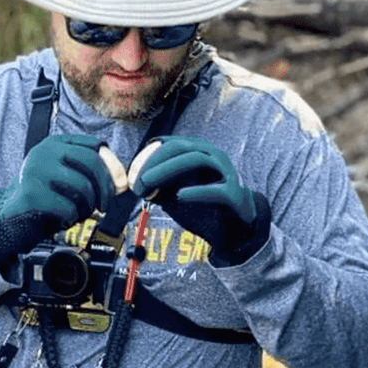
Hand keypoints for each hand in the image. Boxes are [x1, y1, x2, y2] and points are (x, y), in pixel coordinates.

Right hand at [0, 134, 114, 269]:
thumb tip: (122, 182)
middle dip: (105, 188)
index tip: (119, 185)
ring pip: (82, 187)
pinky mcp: (32, 193)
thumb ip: (90, 173)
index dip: (113, 167)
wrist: (8, 215)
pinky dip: (71, 218)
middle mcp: (44, 152)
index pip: (95, 147)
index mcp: (54, 143)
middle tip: (104, 206)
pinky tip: (62, 219)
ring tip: (79, 213)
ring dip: (87, 206)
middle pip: (91, 164)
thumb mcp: (65, 177)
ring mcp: (36, 171)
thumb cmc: (43, 197)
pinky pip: (68, 207)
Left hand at [130, 136, 270, 265]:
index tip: (132, 172)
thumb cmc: (203, 203)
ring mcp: (226, 172)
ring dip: (169, 169)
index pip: (171, 144)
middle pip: (182, 147)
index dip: (149, 155)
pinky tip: (179, 196)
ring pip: (197, 159)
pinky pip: (216, 189)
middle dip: (156, 160)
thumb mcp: (177, 193)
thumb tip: (136, 184)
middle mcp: (213, 156)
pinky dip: (196, 191)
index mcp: (199, 152)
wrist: (235, 223)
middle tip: (138, 178)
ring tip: (149, 183)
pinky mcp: (234, 193)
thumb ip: (160, 186)